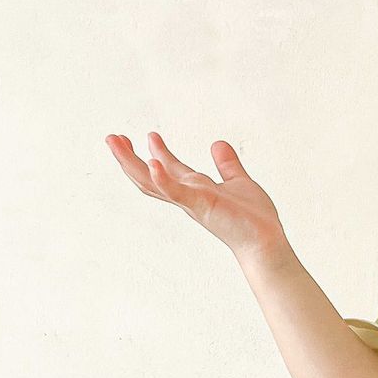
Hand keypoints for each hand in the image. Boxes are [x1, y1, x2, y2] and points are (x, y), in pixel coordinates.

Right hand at [105, 131, 285, 261]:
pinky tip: (153, 163)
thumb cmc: (253, 219)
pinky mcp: (202, 206)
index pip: (169, 170)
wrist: (265, 242)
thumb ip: (227, 165)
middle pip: (149, 177)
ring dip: (132, 163)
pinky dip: (164, 179)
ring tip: (118, 143)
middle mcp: (188, 197)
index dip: (158, 152)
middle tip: (112, 138)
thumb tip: (218, 144)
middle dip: (129, 158)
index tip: (149, 135)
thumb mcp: (239, 182)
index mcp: (196, 190)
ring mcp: (192, 202)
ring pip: (153, 183)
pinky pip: (178, 193)